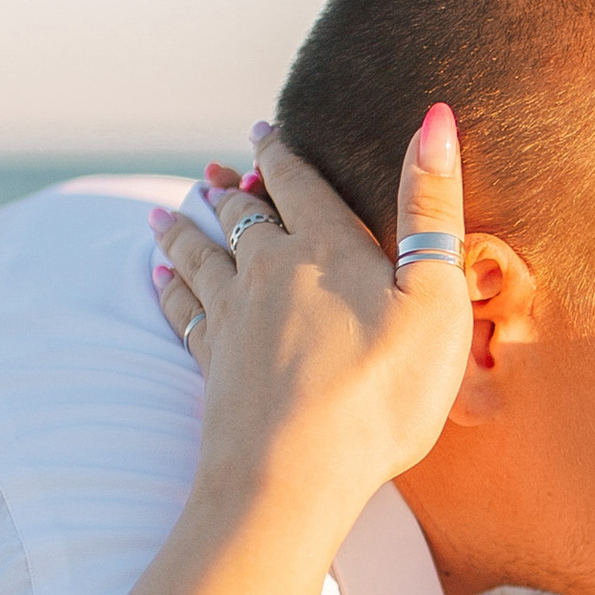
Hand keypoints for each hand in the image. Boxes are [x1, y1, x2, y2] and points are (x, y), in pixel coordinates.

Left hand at [149, 106, 471, 519]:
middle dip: (229, 190)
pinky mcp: (213, 364)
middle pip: (239, 217)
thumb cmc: (382, 392)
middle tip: (213, 172)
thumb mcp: (434, 297)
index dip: (281, 154)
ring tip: (167, 214)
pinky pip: (183, 310)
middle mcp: (268, 270)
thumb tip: (436, 118)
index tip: (264, 132)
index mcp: (325, 246)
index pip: (297, 183)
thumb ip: (431, 208)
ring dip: (185, 230)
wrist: (293, 476)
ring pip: (200, 257)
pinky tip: (158, 280)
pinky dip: (170, 288)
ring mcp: (233, 318)